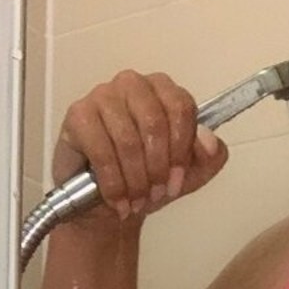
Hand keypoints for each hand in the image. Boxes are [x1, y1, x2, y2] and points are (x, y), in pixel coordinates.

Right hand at [51, 68, 229, 224]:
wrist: (110, 202)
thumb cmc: (148, 179)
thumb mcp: (189, 174)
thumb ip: (209, 157)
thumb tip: (209, 141)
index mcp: (163, 91)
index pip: (181, 108)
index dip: (182, 150)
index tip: (177, 181)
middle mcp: (133, 85)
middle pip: (155, 122)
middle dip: (158, 167)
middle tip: (157, 193)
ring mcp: (103, 95)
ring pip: (128, 139)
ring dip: (136, 180)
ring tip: (137, 200)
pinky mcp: (78, 114)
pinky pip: (101, 149)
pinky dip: (113, 182)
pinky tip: (117, 199)